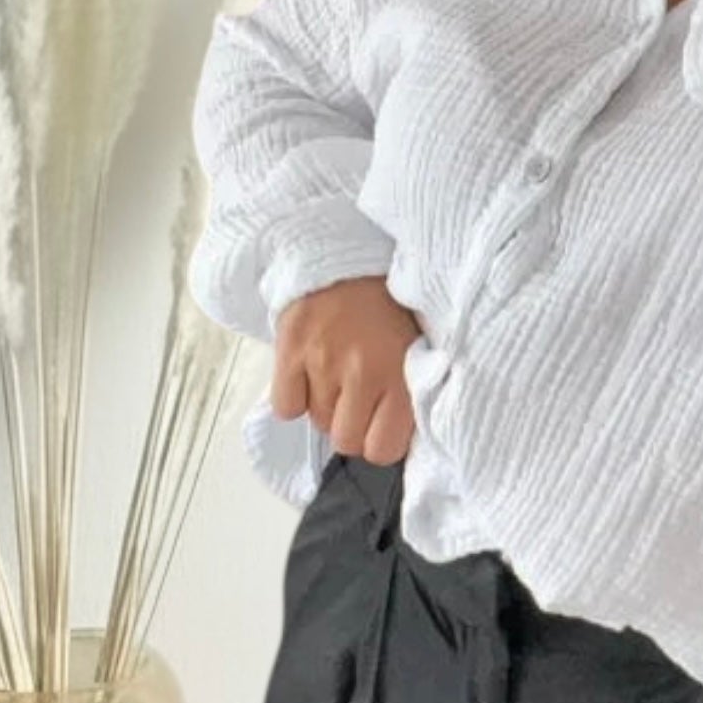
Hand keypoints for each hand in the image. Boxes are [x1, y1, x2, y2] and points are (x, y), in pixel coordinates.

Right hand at [272, 275, 423, 464]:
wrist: (346, 253)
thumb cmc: (388, 303)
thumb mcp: (417, 346)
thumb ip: (411, 390)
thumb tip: (399, 437)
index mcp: (403, 375)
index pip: (383, 450)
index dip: (380, 440)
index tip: (380, 422)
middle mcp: (364, 374)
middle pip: (346, 441)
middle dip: (350, 425)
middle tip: (355, 396)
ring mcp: (324, 363)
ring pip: (317, 423)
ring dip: (326, 406)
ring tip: (335, 374)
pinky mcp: (290, 350)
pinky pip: (286, 407)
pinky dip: (293, 396)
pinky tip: (307, 372)